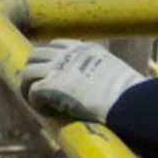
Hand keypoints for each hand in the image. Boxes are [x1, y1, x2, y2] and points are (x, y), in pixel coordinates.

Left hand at [19, 39, 145, 127]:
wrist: (127, 102)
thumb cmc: (130, 95)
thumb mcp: (116, 75)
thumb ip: (103, 75)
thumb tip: (108, 91)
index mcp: (85, 49)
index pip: (57, 45)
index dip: (50, 59)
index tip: (50, 72)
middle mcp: (68, 54)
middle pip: (37, 55)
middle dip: (33, 70)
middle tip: (36, 87)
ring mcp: (57, 69)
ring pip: (28, 72)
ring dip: (28, 87)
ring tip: (36, 102)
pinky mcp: (50, 87)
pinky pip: (32, 92)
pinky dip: (35, 103)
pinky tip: (47, 112)